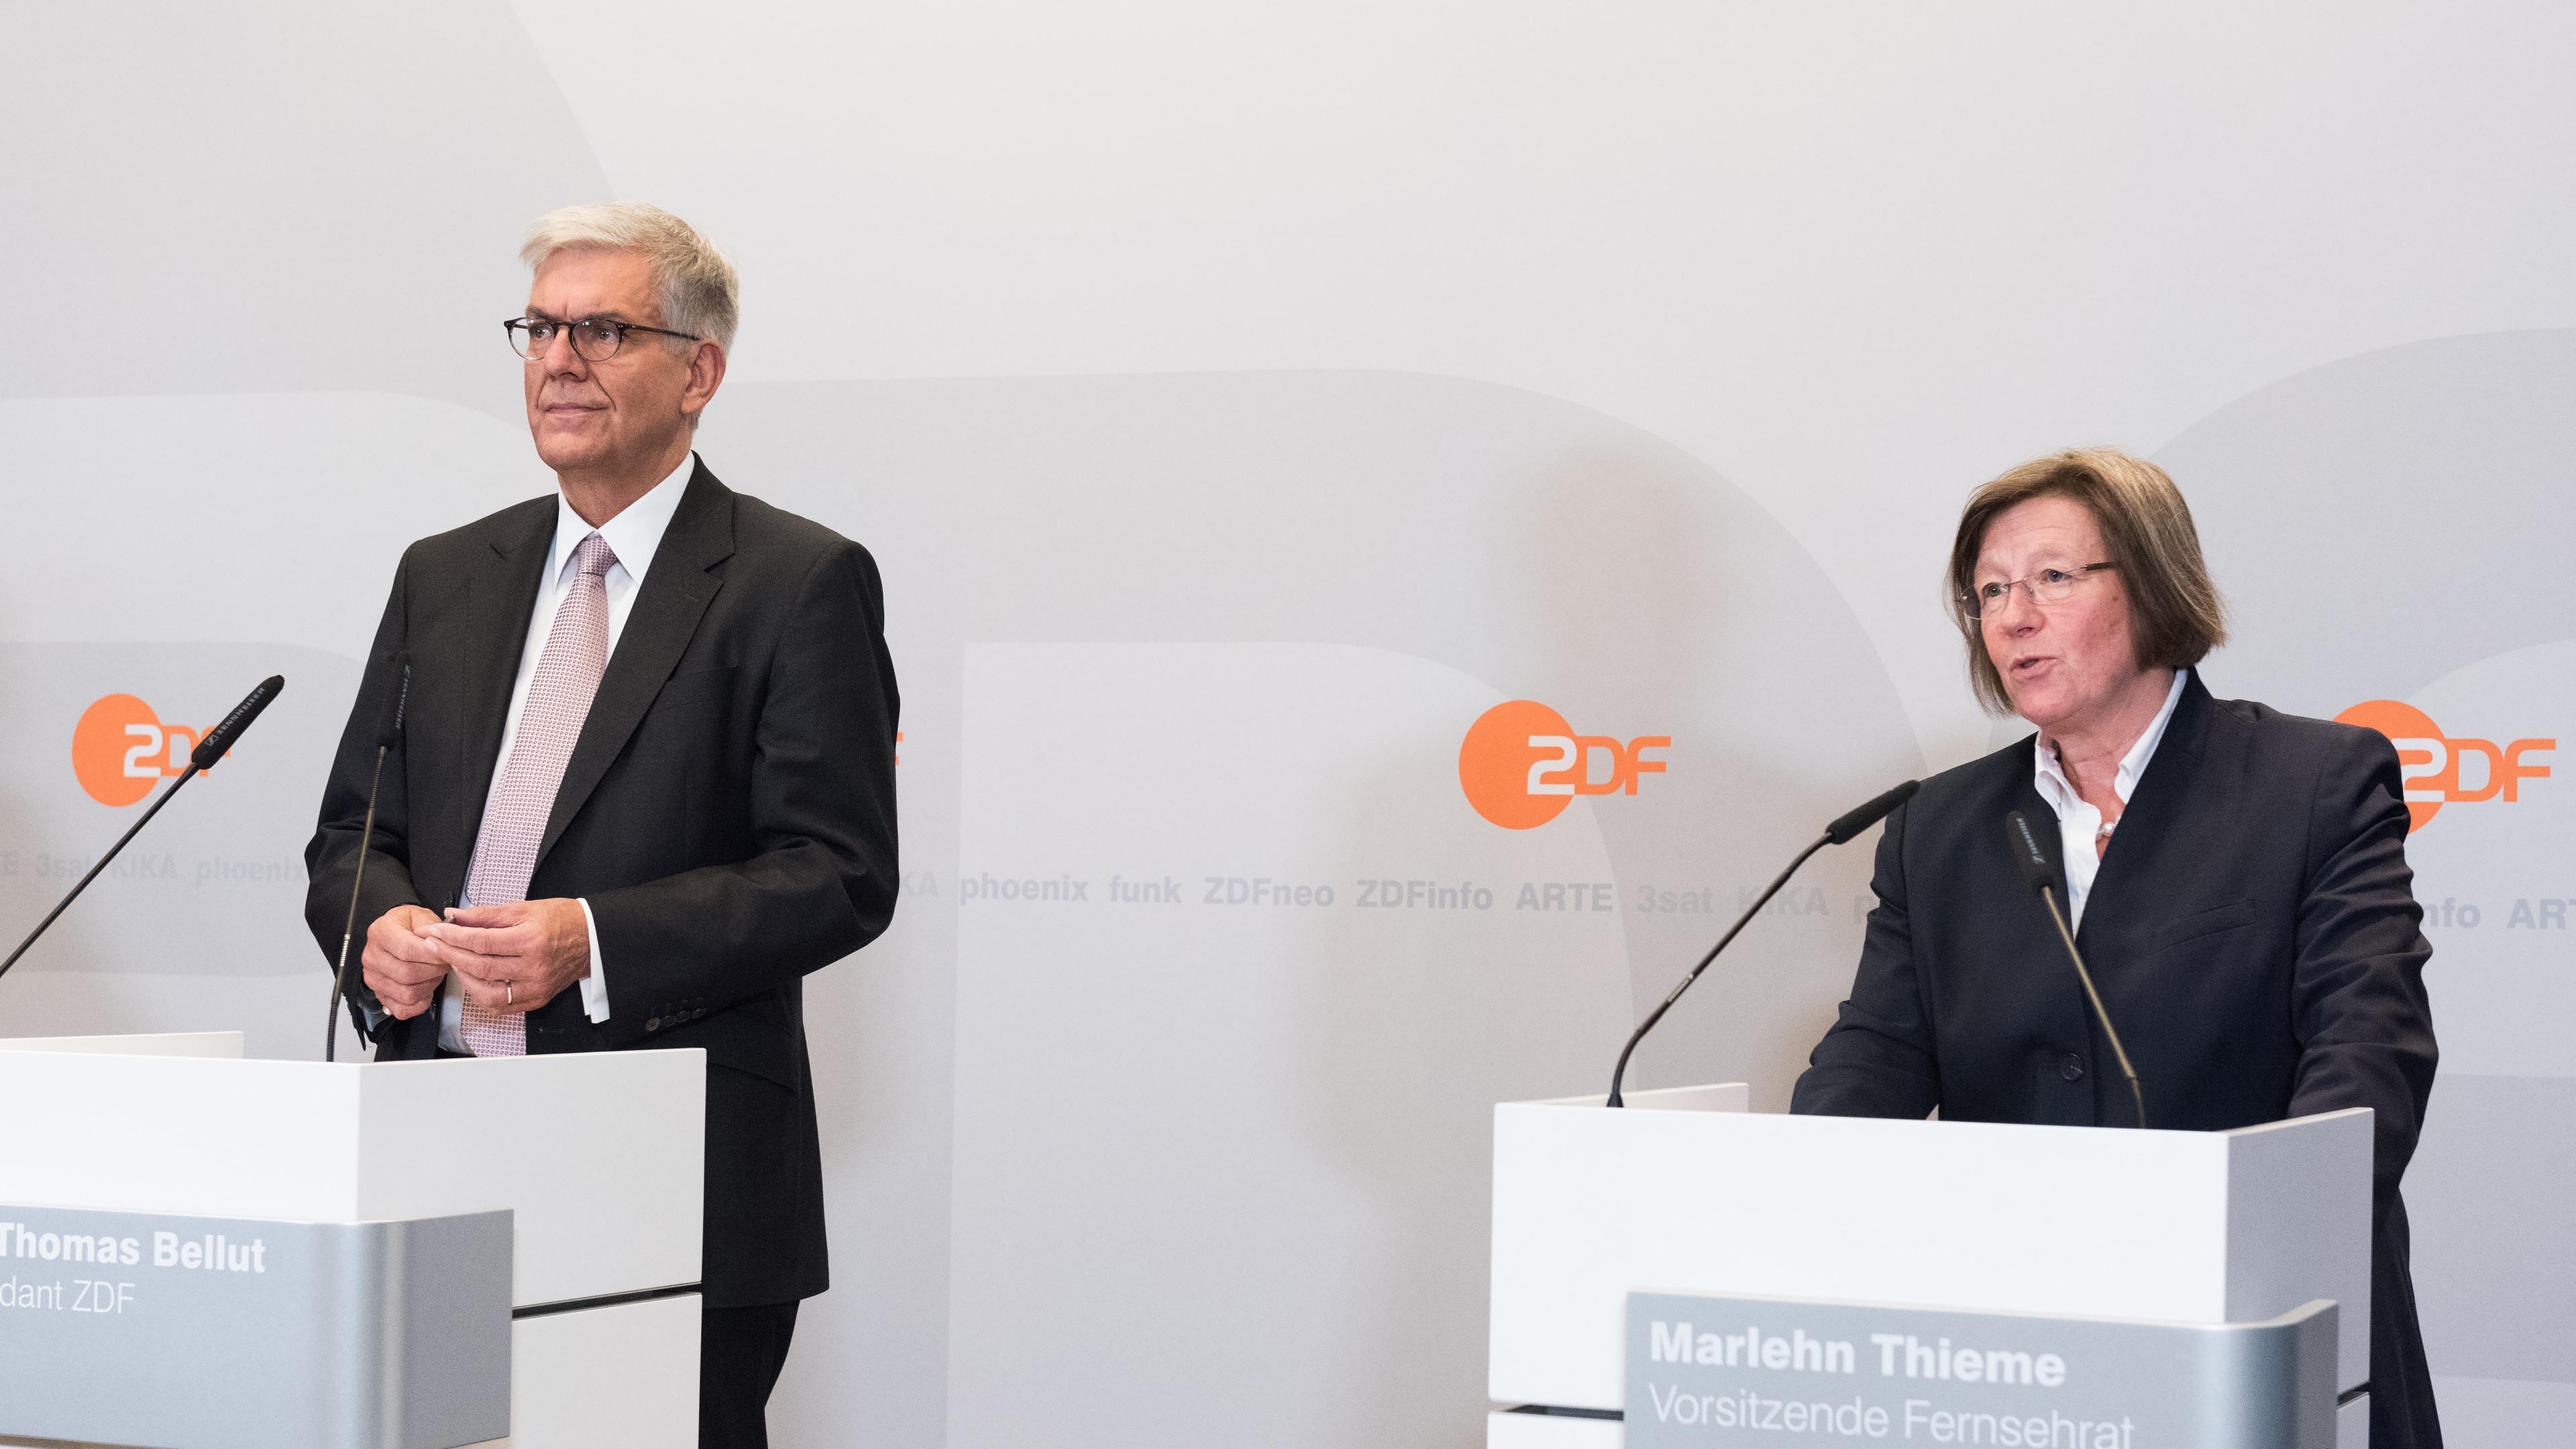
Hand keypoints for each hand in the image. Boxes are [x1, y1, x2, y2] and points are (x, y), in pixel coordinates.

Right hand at [360, 904, 445, 1019]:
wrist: (398, 931)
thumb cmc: (410, 925)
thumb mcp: (422, 916)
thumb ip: (433, 928)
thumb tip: (439, 943)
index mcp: (381, 932)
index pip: (407, 950)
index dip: (432, 956)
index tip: (446, 954)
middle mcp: (372, 956)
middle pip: (407, 974)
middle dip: (434, 971)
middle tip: (444, 964)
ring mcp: (373, 978)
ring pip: (407, 994)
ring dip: (429, 986)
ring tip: (434, 974)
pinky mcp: (379, 995)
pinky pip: (402, 1009)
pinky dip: (419, 1003)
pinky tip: (425, 988)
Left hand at [422, 898, 589, 1014]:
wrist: (591, 938)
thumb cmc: (560, 920)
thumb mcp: (523, 908)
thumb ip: (486, 915)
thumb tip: (454, 916)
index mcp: (531, 940)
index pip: (481, 941)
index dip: (452, 936)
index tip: (435, 930)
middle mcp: (534, 967)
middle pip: (480, 966)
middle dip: (450, 954)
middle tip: (432, 943)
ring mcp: (535, 987)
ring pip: (487, 992)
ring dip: (463, 978)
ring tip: (453, 961)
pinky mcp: (537, 999)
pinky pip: (500, 1005)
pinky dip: (481, 994)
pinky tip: (473, 979)